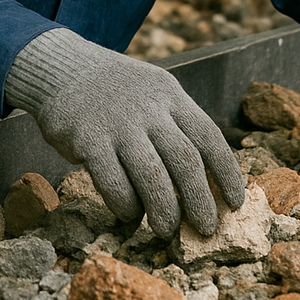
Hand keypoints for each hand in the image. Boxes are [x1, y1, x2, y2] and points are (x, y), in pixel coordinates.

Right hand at [5, 28, 244, 237]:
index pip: (209, 136)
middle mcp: (149, 109)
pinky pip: (114, 182)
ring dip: (164, 210)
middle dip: (200, 201)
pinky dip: (126, 205)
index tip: (236, 201)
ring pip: (153, 177)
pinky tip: (129, 215)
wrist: (63, 69)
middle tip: (206, 228)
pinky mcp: (88, 140)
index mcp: (171, 95)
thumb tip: (204, 178)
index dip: (227, 172)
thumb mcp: (154, 92)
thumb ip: (176, 124)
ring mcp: (119, 124)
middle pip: (185, 161)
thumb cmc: (115, 90)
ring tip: (167, 230)